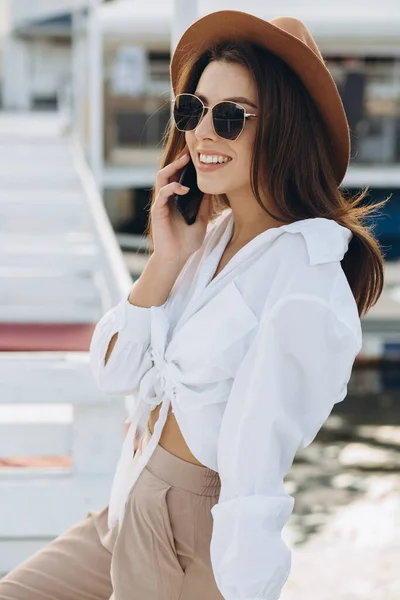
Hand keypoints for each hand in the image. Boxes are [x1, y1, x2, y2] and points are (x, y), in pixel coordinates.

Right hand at [150, 146, 211, 265]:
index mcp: (176, 200)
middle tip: (190, 152)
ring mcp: (161, 204)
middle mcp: (167, 199)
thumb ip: (205, 206)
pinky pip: (163, 193)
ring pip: (162, 178)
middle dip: (178, 160)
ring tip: (184, 162)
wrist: (177, 258)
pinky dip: (172, 188)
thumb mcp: (202, 221)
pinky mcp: (157, 211)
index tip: (196, 156)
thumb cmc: (187, 243)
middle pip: (168, 172)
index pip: (177, 177)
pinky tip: (184, 189)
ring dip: (172, 168)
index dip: (184, 166)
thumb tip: (212, 190)